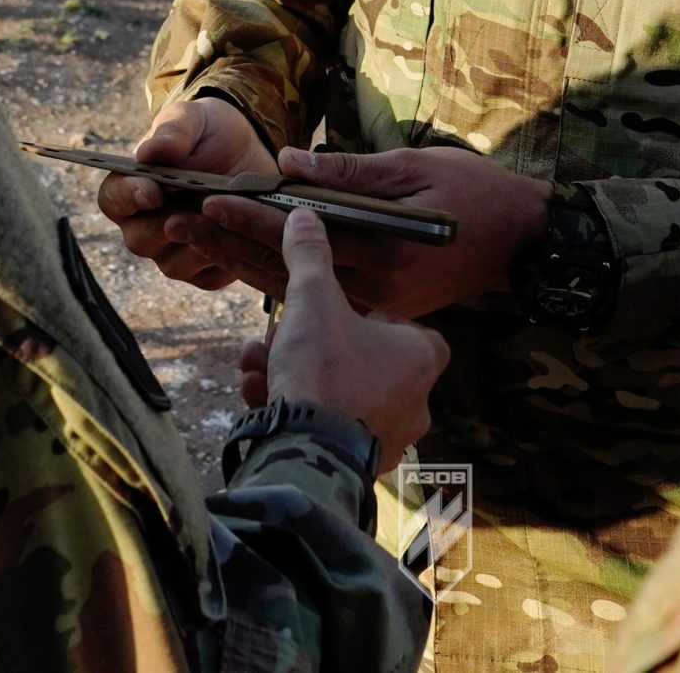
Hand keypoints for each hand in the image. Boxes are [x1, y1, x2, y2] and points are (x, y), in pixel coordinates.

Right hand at [97, 93, 275, 290]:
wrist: (250, 155)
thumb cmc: (209, 133)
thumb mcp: (192, 120)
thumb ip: (172, 133)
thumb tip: (146, 153)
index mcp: (130, 188)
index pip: (113, 199)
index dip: (129, 197)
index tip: (154, 190)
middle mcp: (143, 226)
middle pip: (141, 238)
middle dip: (172, 221)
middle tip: (202, 204)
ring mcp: (171, 252)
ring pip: (174, 264)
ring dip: (202, 241)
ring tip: (228, 217)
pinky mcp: (203, 270)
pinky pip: (208, 276)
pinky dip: (226, 258)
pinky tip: (243, 236)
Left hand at [177, 144, 550, 320]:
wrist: (526, 243)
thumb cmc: (477, 194)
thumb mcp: (416, 167)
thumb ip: (350, 172)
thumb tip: (288, 162)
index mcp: (381, 251)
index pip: (299, 236)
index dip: (249, 217)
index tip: (206, 201)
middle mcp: (374, 288)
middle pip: (284, 269)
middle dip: (227, 243)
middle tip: (174, 224)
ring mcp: (379, 304)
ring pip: (296, 288)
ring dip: (243, 261)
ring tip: (194, 239)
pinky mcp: (384, 308)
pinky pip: (321, 296)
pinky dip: (280, 277)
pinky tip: (243, 260)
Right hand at [237, 208, 447, 466]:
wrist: (309, 451)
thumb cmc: (325, 368)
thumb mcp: (313, 299)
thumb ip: (310, 255)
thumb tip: (304, 213)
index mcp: (423, 354)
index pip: (391, 320)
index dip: (350, 312)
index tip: (317, 310)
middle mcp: (418, 397)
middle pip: (356, 356)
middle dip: (307, 346)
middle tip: (275, 339)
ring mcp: (391, 436)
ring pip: (337, 393)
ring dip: (294, 376)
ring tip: (256, 367)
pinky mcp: (361, 465)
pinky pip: (326, 428)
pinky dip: (296, 411)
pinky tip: (261, 398)